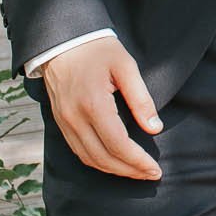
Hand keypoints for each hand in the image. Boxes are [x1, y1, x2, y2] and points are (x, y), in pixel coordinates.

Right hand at [41, 36, 163, 180]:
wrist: (62, 40)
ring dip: (113, 170)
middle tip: (151, 174)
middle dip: (129, 170)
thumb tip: (155, 128)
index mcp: (93, 104)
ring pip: (89, 159)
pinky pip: (78, 151)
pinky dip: (97, 162)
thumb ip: (141, 98)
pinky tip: (114, 162)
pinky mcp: (60, 122)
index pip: (118, 144)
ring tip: (136, 171)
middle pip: (103, 158)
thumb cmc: (97, 49)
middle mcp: (75, 118)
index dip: (138, 162)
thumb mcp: (126, 66)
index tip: (155, 169)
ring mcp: (64, 122)